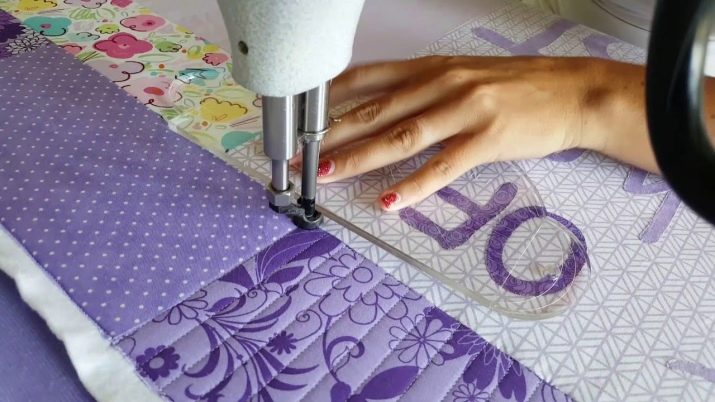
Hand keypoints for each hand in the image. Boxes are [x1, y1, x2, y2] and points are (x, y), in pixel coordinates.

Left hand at [310, 56, 656, 210]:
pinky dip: (415, 185)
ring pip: (402, 136)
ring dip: (359, 157)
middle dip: (331, 133)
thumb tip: (380, 106)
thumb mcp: (463, 75)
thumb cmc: (517, 86)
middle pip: (376, 110)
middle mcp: (442, 83)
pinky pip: (445, 166)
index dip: (330, 98)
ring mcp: (466, 110)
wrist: (573, 92)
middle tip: (299, 154)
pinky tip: (391, 200)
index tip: (302, 117)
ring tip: (327, 175)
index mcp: (432, 67)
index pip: (368, 78)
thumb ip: (421, 87)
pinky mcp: (488, 139)